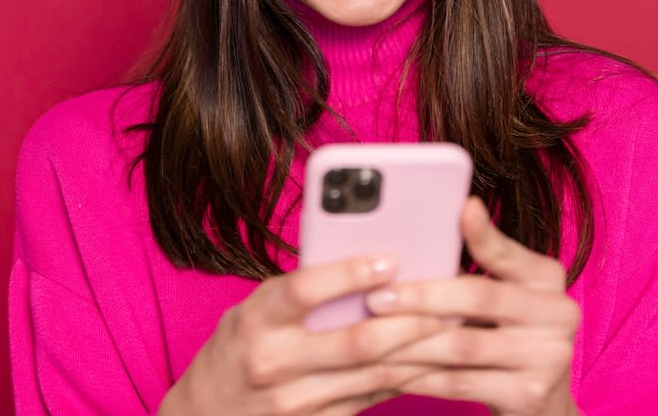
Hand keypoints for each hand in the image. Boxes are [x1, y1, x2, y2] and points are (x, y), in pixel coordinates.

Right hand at [159, 254, 451, 415]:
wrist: (207, 414)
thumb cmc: (240, 346)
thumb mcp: (256, 310)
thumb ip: (300, 292)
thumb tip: (367, 268)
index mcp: (256, 320)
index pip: (303, 291)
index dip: (349, 274)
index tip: (389, 258)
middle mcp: (274, 362)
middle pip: (356, 341)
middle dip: (408, 320)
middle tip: (446, 299)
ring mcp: (295, 401)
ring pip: (373, 374)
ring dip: (418, 351)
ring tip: (450, 327)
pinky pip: (371, 399)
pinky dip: (403, 378)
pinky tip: (427, 361)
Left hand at [365, 198, 581, 415]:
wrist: (546, 404)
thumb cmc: (513, 337)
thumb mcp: (510, 293)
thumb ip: (491, 258)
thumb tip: (467, 206)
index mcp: (549, 280)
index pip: (507, 254)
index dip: (481, 235)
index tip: (456, 210)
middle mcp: (559, 315)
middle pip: (479, 298)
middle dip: (421, 297)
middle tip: (376, 298)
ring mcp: (548, 358)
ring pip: (462, 344)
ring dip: (409, 340)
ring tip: (372, 336)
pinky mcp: (529, 396)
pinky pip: (459, 382)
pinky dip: (419, 375)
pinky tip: (391, 369)